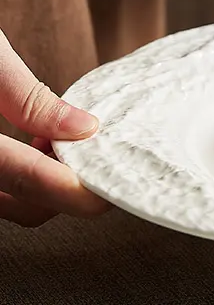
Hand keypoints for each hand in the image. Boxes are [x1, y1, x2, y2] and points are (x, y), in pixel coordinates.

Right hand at [0, 30, 108, 225]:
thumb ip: (28, 96)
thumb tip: (84, 128)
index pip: (26, 178)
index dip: (76, 190)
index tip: (111, 188)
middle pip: (23, 208)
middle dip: (64, 186)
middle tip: (84, 145)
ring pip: (9, 205)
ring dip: (43, 186)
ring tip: (54, 140)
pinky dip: (18, 181)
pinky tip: (29, 144)